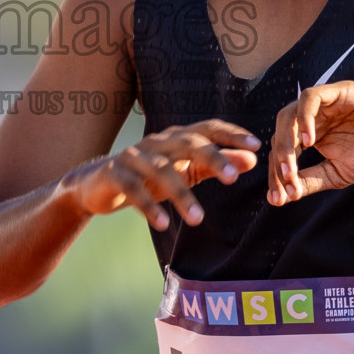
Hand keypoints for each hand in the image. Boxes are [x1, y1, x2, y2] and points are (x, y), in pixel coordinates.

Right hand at [63, 120, 261, 230]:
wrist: (96, 184)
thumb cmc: (148, 176)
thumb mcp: (184, 170)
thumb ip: (216, 164)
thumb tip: (253, 159)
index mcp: (176, 137)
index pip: (207, 128)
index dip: (231, 133)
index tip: (256, 145)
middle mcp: (157, 142)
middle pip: (187, 142)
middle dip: (212, 158)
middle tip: (234, 179)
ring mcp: (134, 157)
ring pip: (161, 170)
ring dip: (181, 194)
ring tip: (199, 219)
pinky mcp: (115, 175)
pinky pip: (133, 190)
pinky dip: (148, 207)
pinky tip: (162, 225)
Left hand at [267, 81, 353, 204]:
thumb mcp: (340, 173)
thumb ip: (312, 181)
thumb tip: (283, 198)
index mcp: (310, 135)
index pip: (282, 153)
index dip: (276, 176)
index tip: (276, 199)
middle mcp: (311, 118)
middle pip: (279, 135)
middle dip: (278, 162)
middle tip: (284, 184)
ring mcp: (322, 104)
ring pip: (288, 116)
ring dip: (285, 142)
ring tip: (291, 167)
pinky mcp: (337, 91)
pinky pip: (310, 99)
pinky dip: (304, 118)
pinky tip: (309, 142)